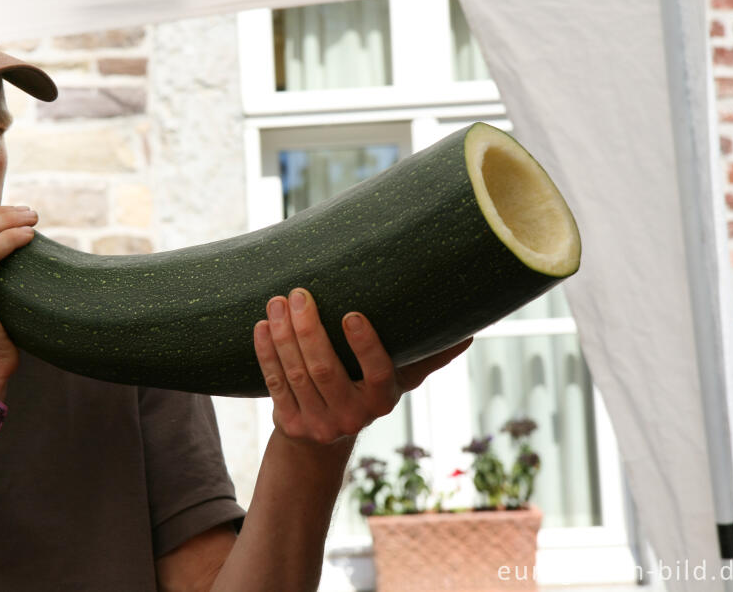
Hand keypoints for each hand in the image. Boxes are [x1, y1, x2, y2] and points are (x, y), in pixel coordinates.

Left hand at [253, 288, 470, 445]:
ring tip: (277, 302)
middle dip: (309, 329)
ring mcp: (318, 423)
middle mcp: (351, 416)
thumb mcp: (399, 378)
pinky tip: (262, 327)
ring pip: (296, 374)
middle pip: (324, 369)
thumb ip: (428, 355)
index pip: (377, 372)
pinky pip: (275, 384)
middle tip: (298, 293)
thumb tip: (470, 331)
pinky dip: (266, 354)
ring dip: (283, 335)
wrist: (323, 440)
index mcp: (381, 399)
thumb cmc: (365, 390)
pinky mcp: (290, 424)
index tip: (352, 314)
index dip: (364, 345)